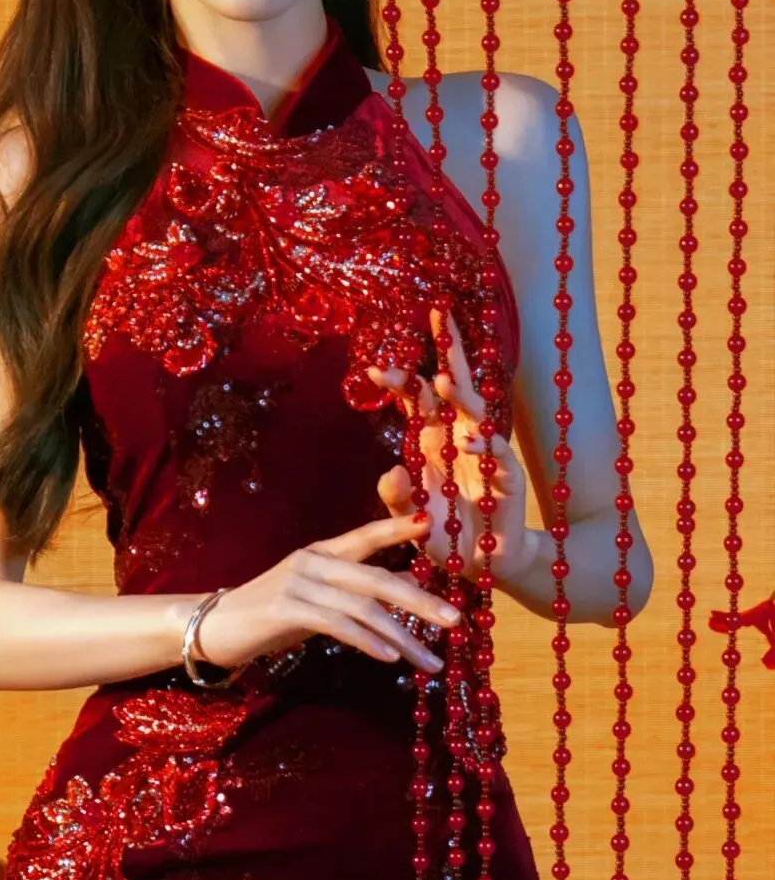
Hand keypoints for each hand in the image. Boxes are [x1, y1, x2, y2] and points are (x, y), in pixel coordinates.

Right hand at [192, 509, 464, 675]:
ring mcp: (299, 583)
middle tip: (455, 621)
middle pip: (378, 578)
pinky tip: (390, 657)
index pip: (367, 536)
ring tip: (429, 662)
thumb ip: (355, 592)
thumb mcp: (317, 598)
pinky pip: (338, 624)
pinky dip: (368, 641)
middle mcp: (314, 561)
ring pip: (363, 607)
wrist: (214, 626)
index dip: (398, 529)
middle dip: (421, 601)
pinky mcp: (286, 609)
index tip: (432, 526)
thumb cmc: (269, 614)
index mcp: (323, 552)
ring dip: (402, 636)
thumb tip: (408, 592)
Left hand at [368, 305, 537, 588]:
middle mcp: (458, 438)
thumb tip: (390, 472)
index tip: (374, 369)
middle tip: (439, 314)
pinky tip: (468, 439)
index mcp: (431, 440)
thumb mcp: (409, 518)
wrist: (480, 565)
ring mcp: (485, 454)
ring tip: (445, 380)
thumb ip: (396, 497)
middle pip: (455, 386)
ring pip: (476, 413)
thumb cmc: (442, 534)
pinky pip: (497, 455)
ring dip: (462, 396)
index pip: (417, 399)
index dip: (399, 381)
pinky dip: (484, 446)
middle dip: (448, 350)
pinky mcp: (506, 477)